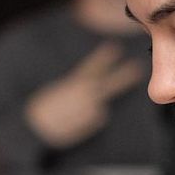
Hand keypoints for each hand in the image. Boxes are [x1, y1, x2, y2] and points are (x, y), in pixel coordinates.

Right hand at [24, 42, 145, 148]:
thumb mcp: (58, 91)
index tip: (116, 47)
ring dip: (87, 110)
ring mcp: (92, 108)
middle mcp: (87, 94)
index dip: (105, 57)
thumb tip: (95, 97)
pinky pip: (93, 119)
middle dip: (125, 75)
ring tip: (70, 114)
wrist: (36, 127)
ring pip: (98, 107)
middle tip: (138, 68)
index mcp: (75, 82)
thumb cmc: (43, 108)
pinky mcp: (93, 122)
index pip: (93, 66)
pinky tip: (72, 122)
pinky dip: (85, 121)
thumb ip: (77, 89)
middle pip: (111, 83)